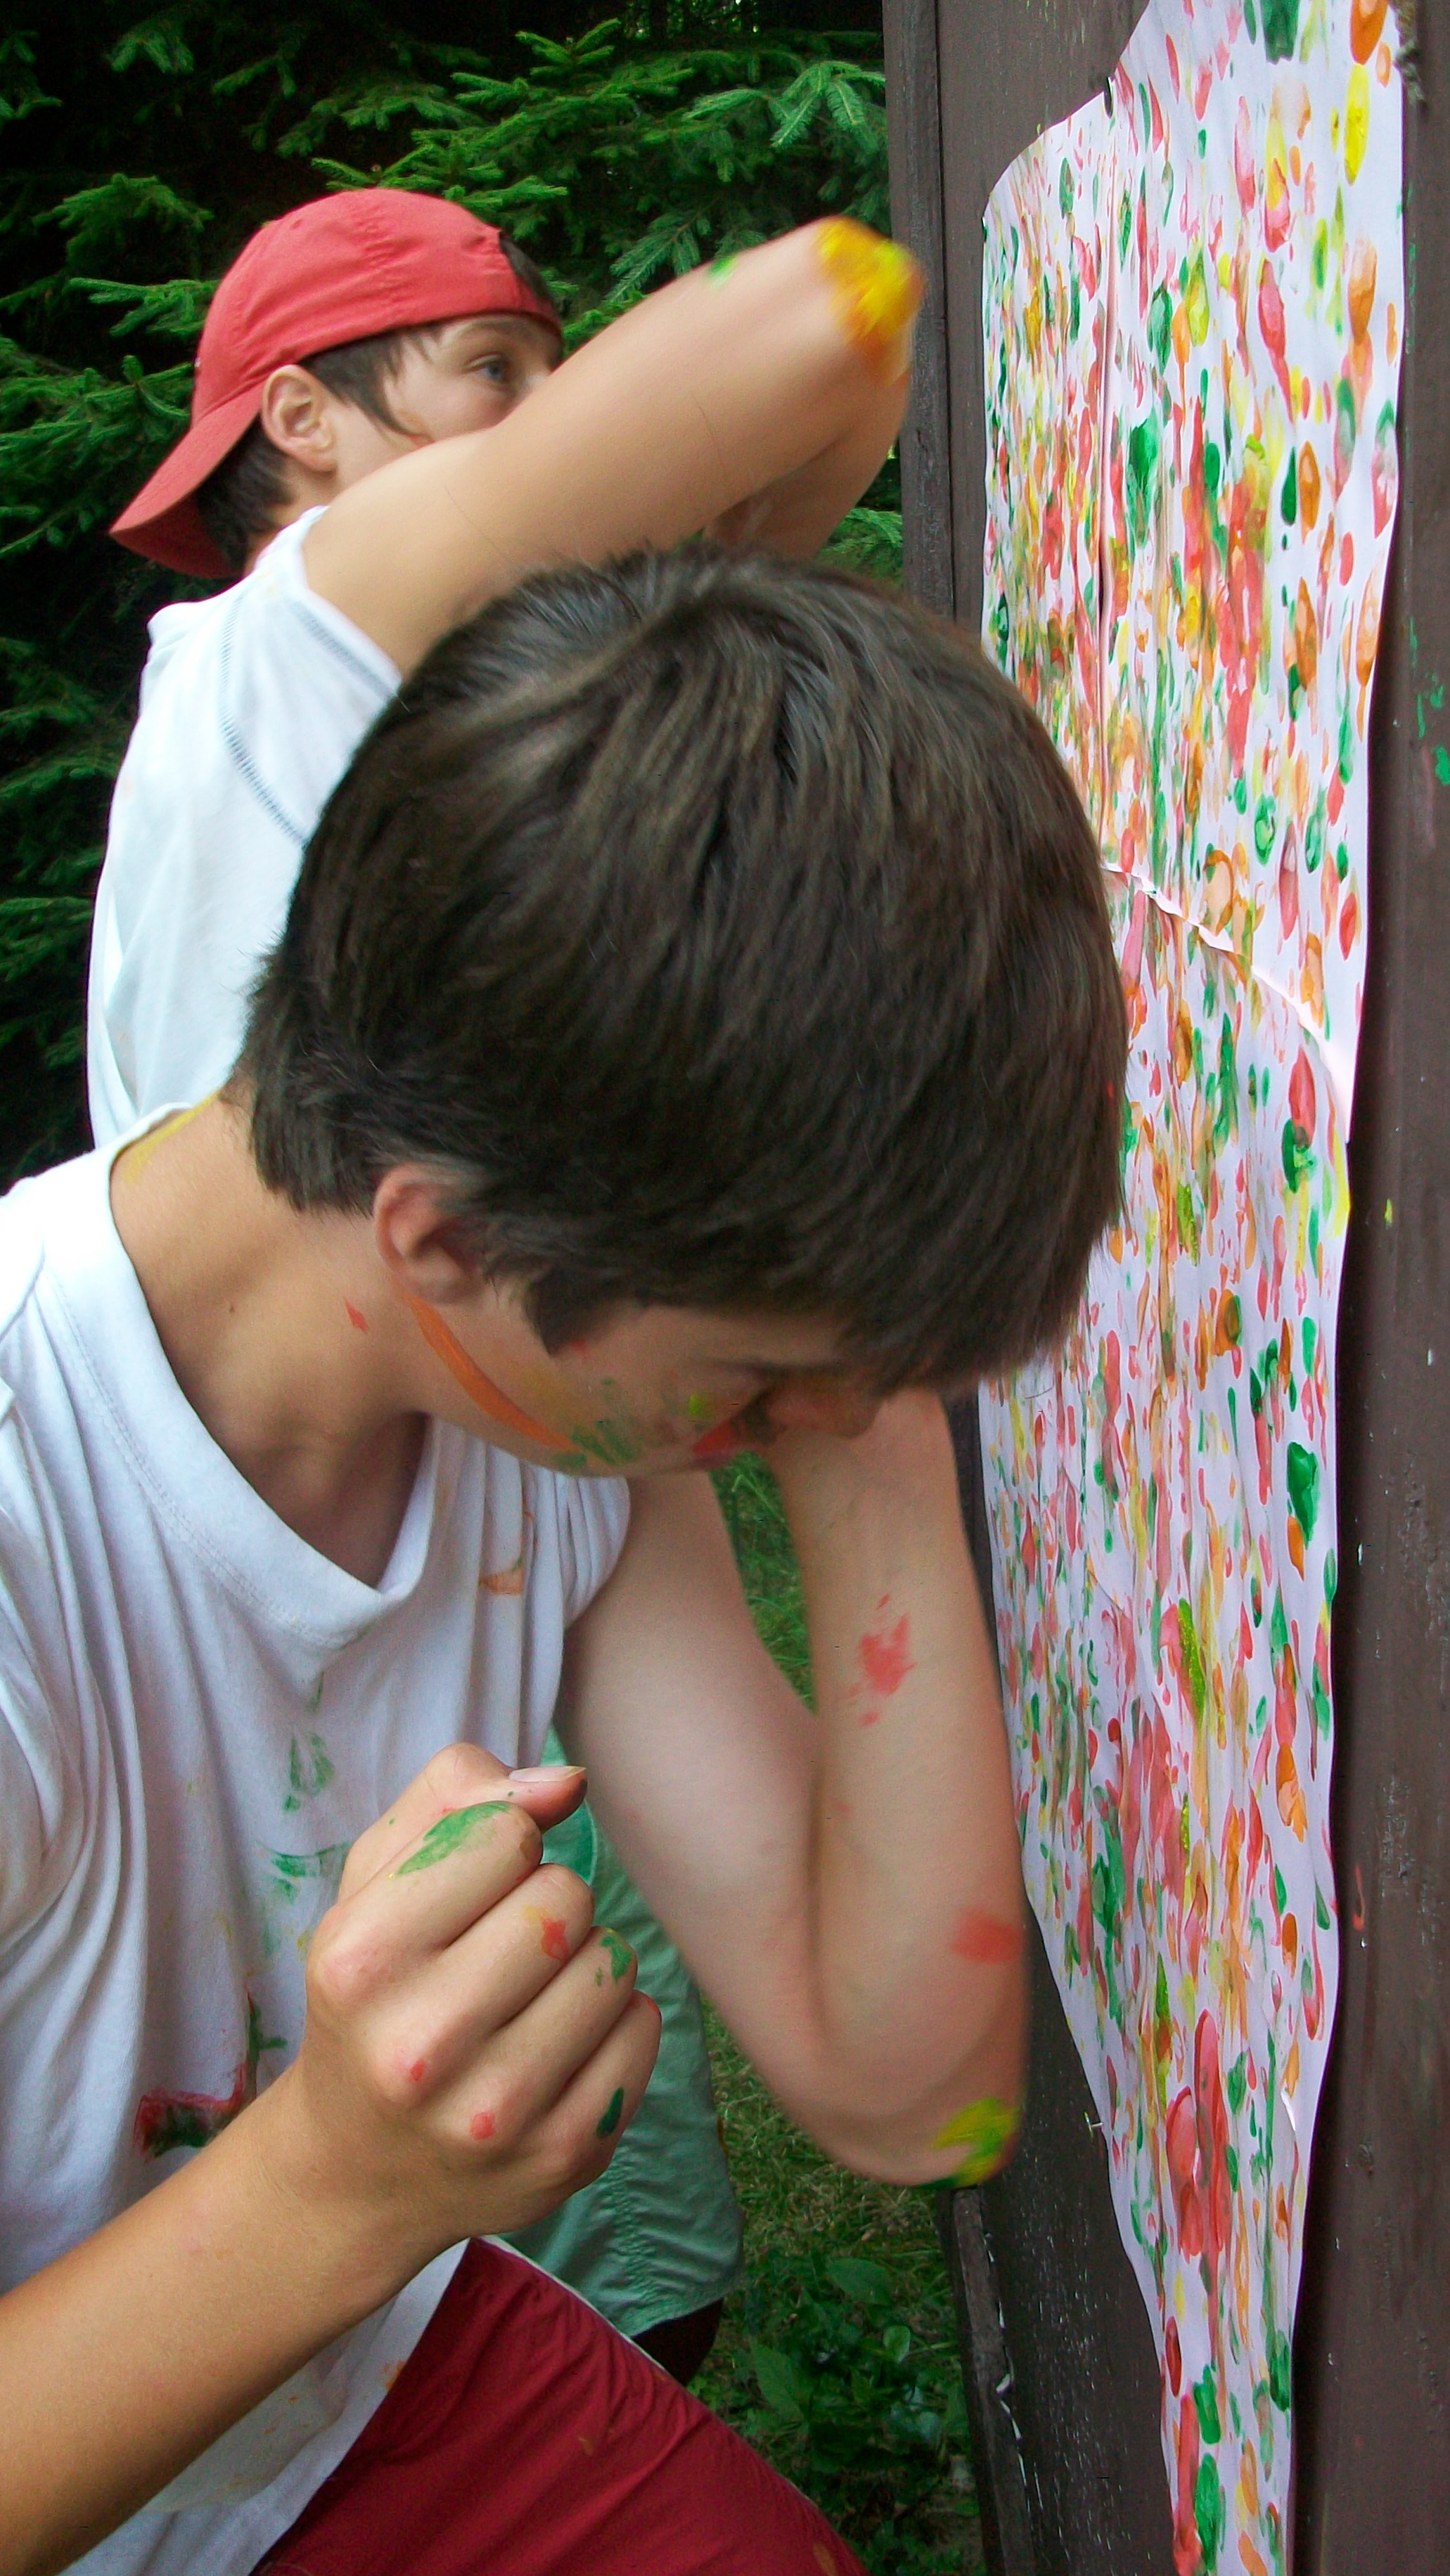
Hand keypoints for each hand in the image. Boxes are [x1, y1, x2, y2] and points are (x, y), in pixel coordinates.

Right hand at [259, 1744, 660, 2291]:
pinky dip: (615, 2020)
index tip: (466, 1891)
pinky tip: (559, 2045)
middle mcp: (421, 2045)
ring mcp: (496, 2113)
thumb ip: (458, 1794)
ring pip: (614, 1960)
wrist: (358, 2171)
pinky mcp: (564, 2156)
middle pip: (566, 1897)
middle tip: (500, 1950)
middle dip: (545, 1902)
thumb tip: (568, 1783)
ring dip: (585, 1958)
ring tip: (529, 1996)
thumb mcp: (375, 1880)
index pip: (504, 1834)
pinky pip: (644, 2028)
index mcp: (361, 1962)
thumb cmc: (376, 1994)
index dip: (498, 1846)